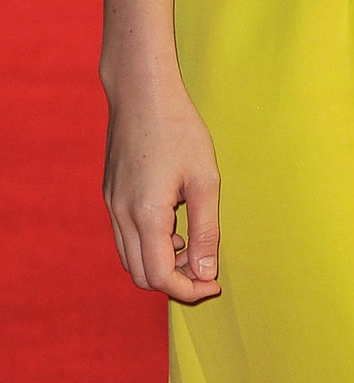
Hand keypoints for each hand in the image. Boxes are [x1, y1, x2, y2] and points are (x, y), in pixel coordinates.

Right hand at [103, 81, 221, 302]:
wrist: (141, 93)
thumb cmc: (179, 130)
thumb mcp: (205, 179)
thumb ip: (206, 230)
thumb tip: (205, 273)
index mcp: (145, 215)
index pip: (160, 277)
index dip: (189, 289)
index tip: (214, 284)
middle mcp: (121, 216)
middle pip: (141, 275)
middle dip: (174, 282)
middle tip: (206, 269)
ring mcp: (111, 206)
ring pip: (130, 258)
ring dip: (160, 264)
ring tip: (191, 244)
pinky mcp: (110, 195)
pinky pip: (125, 237)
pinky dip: (148, 245)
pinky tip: (174, 225)